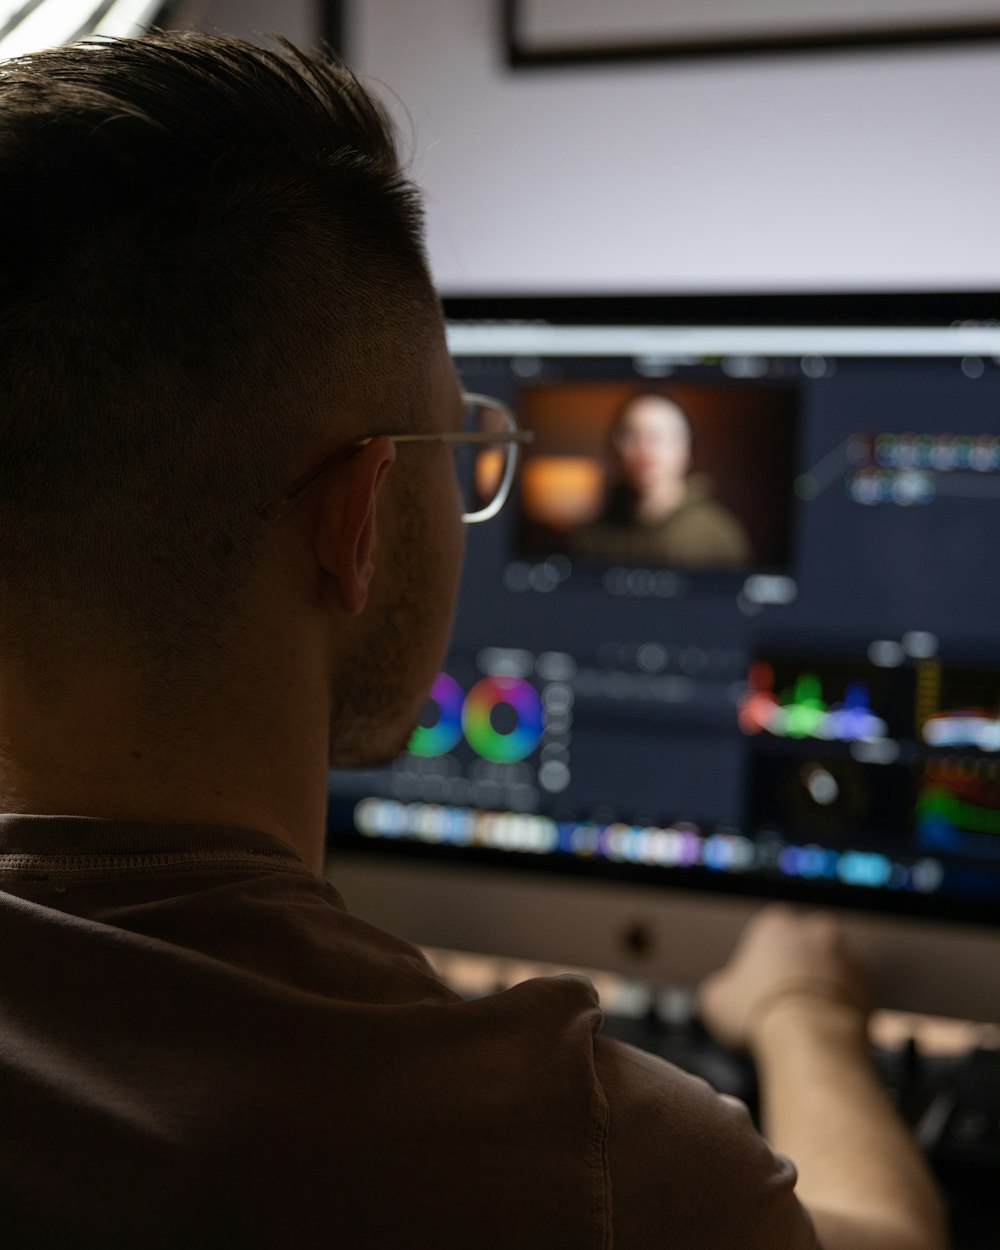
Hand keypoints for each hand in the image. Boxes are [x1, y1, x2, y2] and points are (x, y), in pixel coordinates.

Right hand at [697, 904, 870, 1050]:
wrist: (813, 1038)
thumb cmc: (759, 1013)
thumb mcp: (714, 1000)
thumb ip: (718, 989)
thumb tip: (720, 997)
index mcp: (775, 924)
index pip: (765, 937)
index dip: (758, 966)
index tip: (755, 991)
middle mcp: (815, 930)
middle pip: (801, 950)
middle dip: (795, 971)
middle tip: (781, 1004)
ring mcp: (847, 956)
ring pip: (829, 970)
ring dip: (820, 988)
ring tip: (805, 1021)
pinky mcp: (870, 985)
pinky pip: (852, 994)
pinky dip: (841, 1008)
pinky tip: (824, 1029)